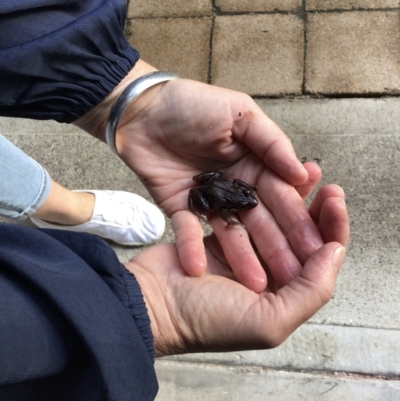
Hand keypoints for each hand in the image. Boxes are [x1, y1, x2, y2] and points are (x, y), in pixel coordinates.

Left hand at [76, 60, 316, 290]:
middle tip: (290, 276)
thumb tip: (301, 173)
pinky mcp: (181, 209)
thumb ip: (271, 143)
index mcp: (255, 165)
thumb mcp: (240, 113)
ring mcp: (209, 201)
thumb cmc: (194, 104)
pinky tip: (198, 269)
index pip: (280, 196)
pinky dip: (192, 248)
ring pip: (227, 232)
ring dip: (240, 256)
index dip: (296, 220)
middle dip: (276, 247)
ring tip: (253, 284)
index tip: (314, 247)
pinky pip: (188, 231)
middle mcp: (236, 187)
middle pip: (259, 220)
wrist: (144, 109)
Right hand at [125, 185, 348, 355]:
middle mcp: (264, 273)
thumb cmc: (206, 319)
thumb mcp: (268, 321)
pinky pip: (239, 215)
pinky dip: (254, 199)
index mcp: (281, 295)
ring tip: (305, 174)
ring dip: (289, 198)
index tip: (334, 199)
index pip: (318, 260)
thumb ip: (311, 290)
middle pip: (297, 236)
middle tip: (326, 183)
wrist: (151, 306)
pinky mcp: (214, 237)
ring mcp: (238, 254)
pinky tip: (269, 181)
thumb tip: (336, 250)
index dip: (332, 229)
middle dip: (314, 209)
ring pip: (271, 220)